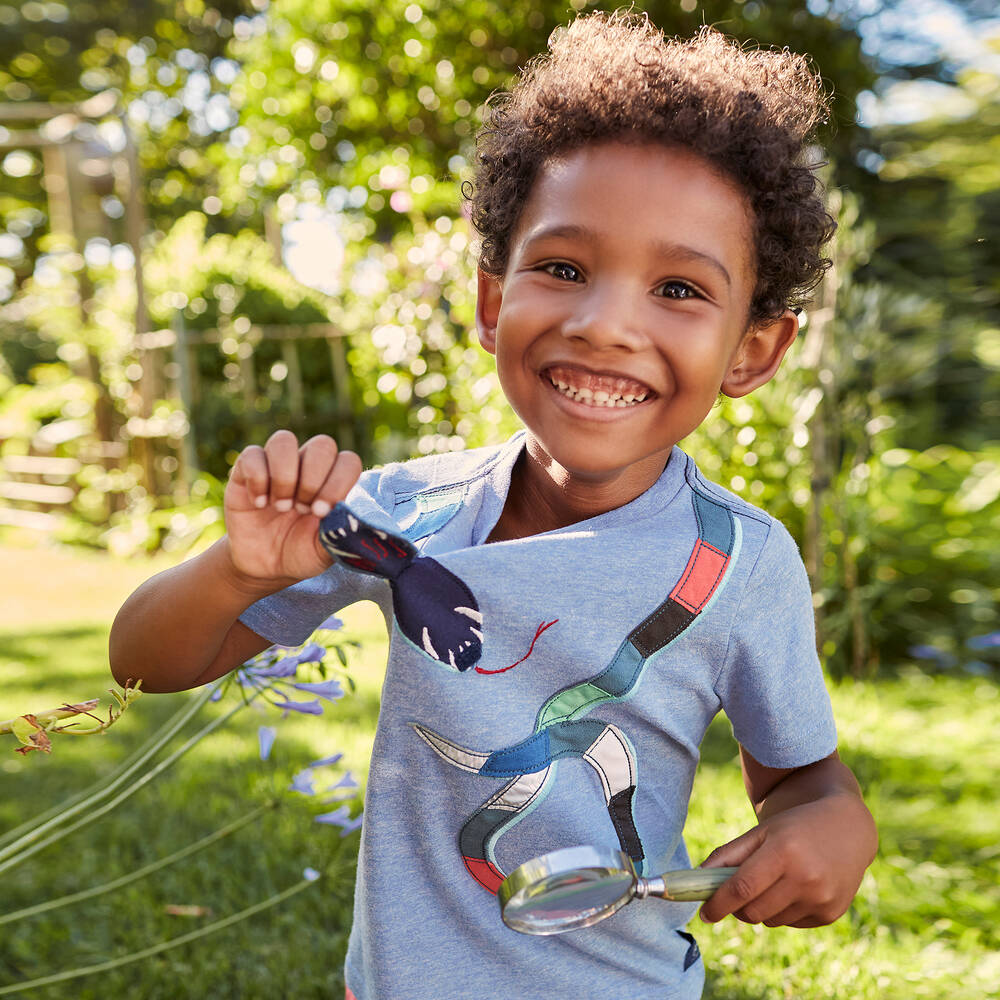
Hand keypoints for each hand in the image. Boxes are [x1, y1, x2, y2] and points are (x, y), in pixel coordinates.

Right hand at [223, 430, 361, 586]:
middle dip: (312, 480)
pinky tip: (259, 504)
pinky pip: (252, 454)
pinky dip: (257, 480)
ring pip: (284, 440)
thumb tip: (348, 516)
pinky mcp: (246, 470)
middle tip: (303, 510)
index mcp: (334, 481)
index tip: (322, 513)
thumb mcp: (324, 551)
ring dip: (285, 476)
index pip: (348, 461)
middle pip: (322, 445)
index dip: (338, 483)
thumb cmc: (301, 552)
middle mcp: (308, 466)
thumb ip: (339, 533)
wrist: (264, 566)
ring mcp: (278, 465)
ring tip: (281, 506)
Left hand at [698, 792, 874, 927]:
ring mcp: (821, 899)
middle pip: (753, 911)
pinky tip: (796, 887)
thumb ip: (728, 855)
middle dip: (737, 907)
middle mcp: (806, 878)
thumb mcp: (761, 832)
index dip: (719, 904)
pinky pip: (791, 923)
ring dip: (762, 908)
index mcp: (783, 851)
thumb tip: (698, 879)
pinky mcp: (830, 914)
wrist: (848, 828)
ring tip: (774, 880)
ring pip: (771, 920)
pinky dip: (783, 911)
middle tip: (738, 891)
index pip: (742, 888)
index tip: (705, 914)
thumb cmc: (795, 828)